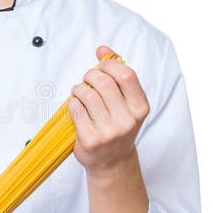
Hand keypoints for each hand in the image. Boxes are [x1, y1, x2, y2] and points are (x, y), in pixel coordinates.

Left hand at [66, 44, 149, 177]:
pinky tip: (76, 106)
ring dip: (79, 89)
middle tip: (87, 80)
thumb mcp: (125, 102)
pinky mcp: (91, 140)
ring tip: (79, 93)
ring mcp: (109, 132)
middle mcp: (127, 120)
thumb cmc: (117, 126)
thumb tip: (103, 50)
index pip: (126, 75)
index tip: (101, 66)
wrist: (112, 162)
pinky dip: (72, 103)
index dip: (109, 65)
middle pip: (104, 83)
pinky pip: (76, 109)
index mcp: (140, 108)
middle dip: (90, 75)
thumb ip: (116, 73)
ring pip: (87, 95)